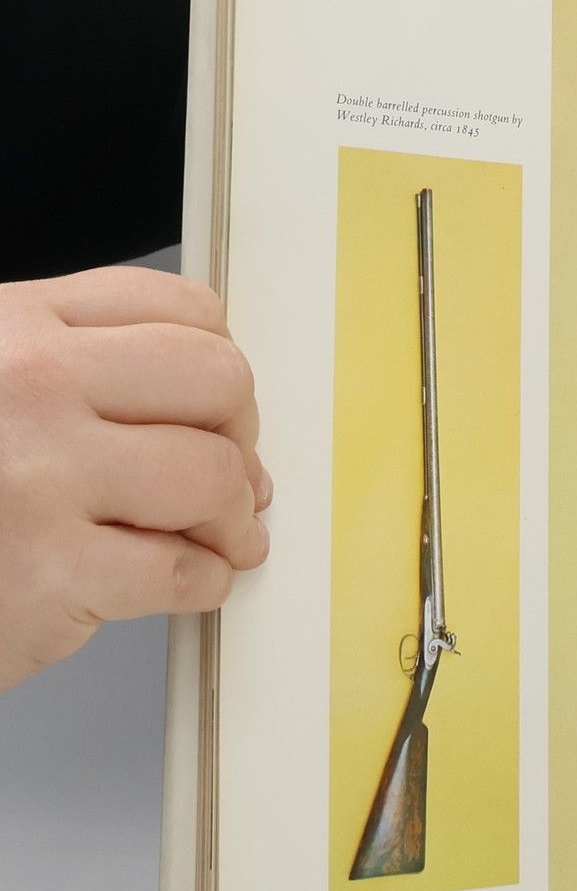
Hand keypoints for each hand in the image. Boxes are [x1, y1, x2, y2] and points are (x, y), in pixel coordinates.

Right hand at [0, 268, 270, 690]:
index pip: (180, 308)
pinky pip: (183, 569)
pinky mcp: (50, 573)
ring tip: (222, 536)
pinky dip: (204, 582)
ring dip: (235, 517)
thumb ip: (75, 370)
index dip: (218, 363)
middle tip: (229, 472)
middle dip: (240, 433)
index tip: (217, 404)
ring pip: (213, 475)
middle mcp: (32, 387)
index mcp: (15, 328)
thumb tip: (212, 412)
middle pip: (217, 381)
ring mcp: (41, 478)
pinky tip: (186, 580)